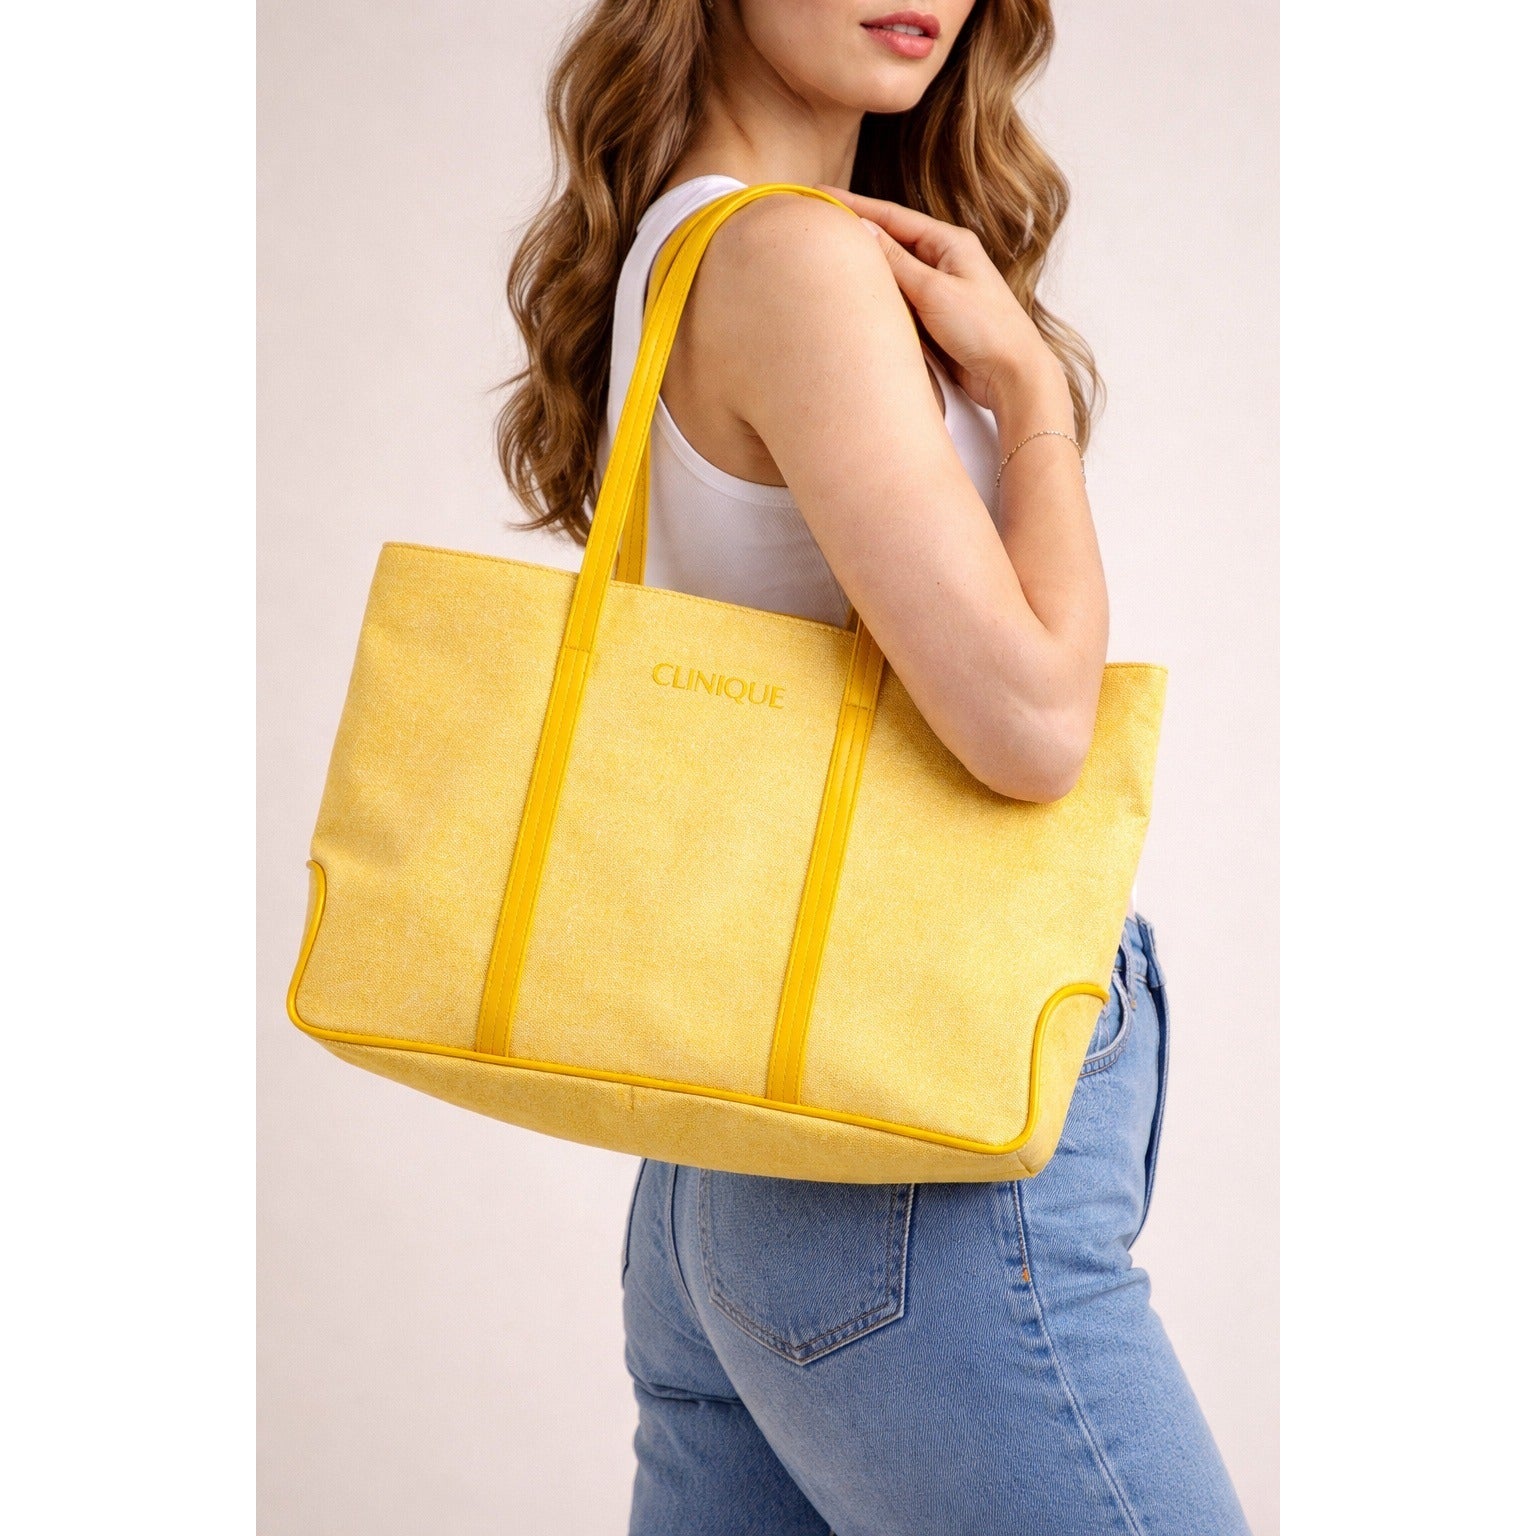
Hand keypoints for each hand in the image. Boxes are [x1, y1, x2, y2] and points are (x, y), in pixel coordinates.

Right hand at [814, 185, 1068, 417]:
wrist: (1013, 374)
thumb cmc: (985, 329)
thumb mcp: (934, 291)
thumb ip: (896, 261)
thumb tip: (863, 230)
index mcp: (950, 242)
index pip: (893, 217)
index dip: (856, 205)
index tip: (822, 194)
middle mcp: (945, 261)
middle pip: (891, 241)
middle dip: (857, 235)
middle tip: (820, 226)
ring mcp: (940, 289)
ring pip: (893, 273)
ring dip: (867, 269)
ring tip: (829, 260)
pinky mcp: (936, 317)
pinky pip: (900, 300)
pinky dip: (880, 298)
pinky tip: (858, 298)